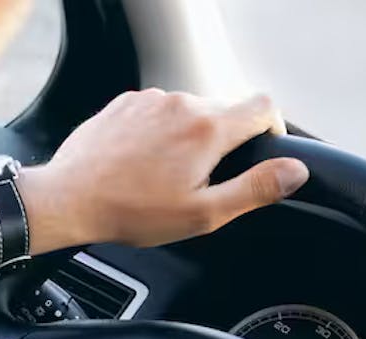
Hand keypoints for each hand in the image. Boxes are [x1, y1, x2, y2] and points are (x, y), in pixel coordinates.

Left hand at [23, 90, 309, 251]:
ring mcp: (151, 99)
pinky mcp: (127, 102)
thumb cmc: (133, 211)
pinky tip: (144, 163)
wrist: (70, 198)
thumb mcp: (204, 213)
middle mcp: (183, 103)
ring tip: (167, 176)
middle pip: (225, 111)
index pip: (264, 107)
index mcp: (209, 129)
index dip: (273, 129)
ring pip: (190, 111)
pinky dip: (161, 132)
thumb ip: (255, 189)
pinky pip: (158, 111)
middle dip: (224, 142)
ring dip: (190, 137)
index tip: (263, 150)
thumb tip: (295, 171)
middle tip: (203, 181)